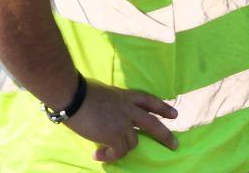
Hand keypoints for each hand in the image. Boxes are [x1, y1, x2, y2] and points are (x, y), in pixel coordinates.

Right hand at [64, 80, 178, 162]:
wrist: (74, 97)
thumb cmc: (82, 91)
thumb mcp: (106, 92)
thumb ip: (113, 103)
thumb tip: (108, 113)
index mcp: (126, 96)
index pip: (149, 101)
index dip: (162, 108)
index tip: (174, 114)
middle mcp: (129, 109)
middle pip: (152, 124)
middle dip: (165, 135)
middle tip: (175, 144)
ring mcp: (124, 123)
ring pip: (133, 142)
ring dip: (122, 149)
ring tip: (107, 152)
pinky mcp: (114, 135)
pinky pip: (119, 151)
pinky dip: (110, 156)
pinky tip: (99, 155)